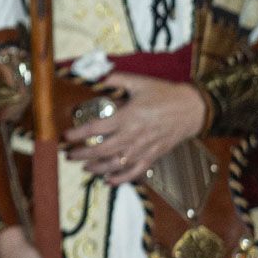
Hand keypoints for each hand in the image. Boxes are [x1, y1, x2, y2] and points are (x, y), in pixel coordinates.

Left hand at [63, 73, 207, 185]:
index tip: (65, 136)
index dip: (78, 134)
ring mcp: (144, 148)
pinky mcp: (154, 156)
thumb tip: (94, 76)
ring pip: (116, 164)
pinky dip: (121, 178)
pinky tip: (109, 180)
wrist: (192, 109)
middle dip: (82, 154)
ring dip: (97, 167)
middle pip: (102, 150)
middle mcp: (134, 136)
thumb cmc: (164, 94)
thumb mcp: (138, 82)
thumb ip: (114, 80)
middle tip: (68, 154)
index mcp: (128, 117)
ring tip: (83, 166)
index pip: (96, 129)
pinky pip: (136, 171)